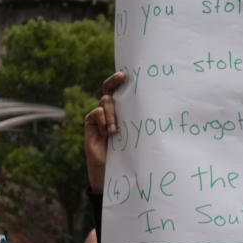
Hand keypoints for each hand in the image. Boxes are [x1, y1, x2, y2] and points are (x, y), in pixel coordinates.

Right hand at [84, 71, 126, 192]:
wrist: (109, 168)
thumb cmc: (126, 151)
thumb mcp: (133, 133)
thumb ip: (135, 120)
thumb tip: (151, 107)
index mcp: (121, 110)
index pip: (119, 91)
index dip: (120, 81)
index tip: (127, 74)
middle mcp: (109, 110)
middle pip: (109, 90)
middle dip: (114, 81)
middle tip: (121, 77)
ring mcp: (99, 116)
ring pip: (105, 102)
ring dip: (112, 113)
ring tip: (115, 130)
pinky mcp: (91, 122)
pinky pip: (96, 113)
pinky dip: (104, 120)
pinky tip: (108, 132)